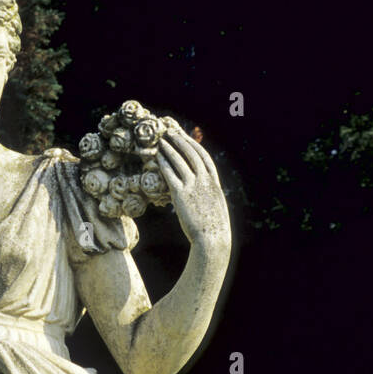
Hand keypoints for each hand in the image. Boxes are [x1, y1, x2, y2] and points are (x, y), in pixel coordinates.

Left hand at [156, 127, 230, 251]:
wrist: (212, 240)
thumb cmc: (214, 230)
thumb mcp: (215, 208)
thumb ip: (208, 197)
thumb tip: (201, 196)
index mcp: (214, 183)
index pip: (205, 158)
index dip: (194, 146)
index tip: (187, 138)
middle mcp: (205, 181)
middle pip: (192, 154)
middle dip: (181, 141)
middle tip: (171, 133)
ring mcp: (193, 186)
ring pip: (179, 161)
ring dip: (169, 149)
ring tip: (161, 141)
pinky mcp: (181, 195)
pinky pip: (170, 174)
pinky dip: (164, 163)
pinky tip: (157, 157)